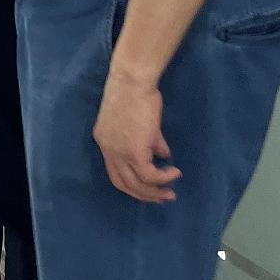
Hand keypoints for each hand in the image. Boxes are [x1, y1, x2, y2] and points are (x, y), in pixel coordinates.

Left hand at [93, 72, 180, 201]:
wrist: (132, 81)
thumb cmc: (137, 94)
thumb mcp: (142, 122)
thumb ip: (150, 141)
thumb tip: (163, 155)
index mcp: (104, 141)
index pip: (115, 172)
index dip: (132, 184)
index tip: (148, 189)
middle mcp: (108, 150)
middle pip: (123, 184)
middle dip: (144, 195)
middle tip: (162, 197)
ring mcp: (119, 153)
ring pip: (137, 184)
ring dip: (155, 192)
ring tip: (170, 192)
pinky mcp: (134, 152)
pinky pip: (149, 175)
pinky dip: (163, 178)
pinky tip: (174, 173)